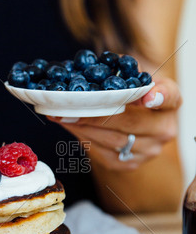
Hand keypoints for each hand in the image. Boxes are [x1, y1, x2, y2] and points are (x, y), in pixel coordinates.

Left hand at [48, 78, 181, 170]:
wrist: (134, 120)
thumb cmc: (133, 94)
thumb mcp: (135, 78)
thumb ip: (124, 71)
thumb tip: (102, 70)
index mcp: (171, 102)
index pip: (169, 97)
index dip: (159, 96)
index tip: (148, 96)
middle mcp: (164, 129)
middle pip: (129, 121)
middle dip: (96, 113)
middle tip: (71, 106)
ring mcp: (148, 150)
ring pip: (111, 139)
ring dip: (83, 126)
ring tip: (62, 115)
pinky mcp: (129, 164)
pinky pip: (102, 152)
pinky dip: (82, 138)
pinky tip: (70, 126)